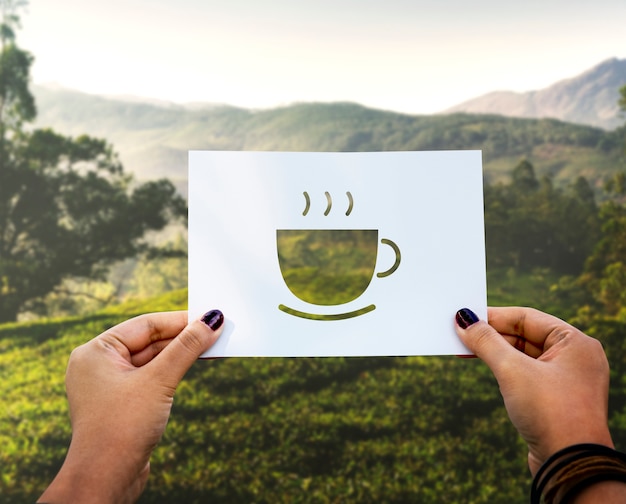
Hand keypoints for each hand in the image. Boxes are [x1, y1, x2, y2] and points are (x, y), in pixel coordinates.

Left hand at [38, 309, 223, 503]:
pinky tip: (194, 366)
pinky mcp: (123, 403)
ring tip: (213, 345)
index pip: (145, 324)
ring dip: (181, 354)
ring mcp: (110, 385)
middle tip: (217, 330)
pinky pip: (152, 377)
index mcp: (96, 352)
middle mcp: (99, 365)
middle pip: (150, 340)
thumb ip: (186, 348)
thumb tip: (212, 320)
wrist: (105, 481)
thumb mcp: (159, 380)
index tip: (210, 316)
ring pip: (153, 359)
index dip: (180, 320)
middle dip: (183, 337)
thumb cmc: (122, 428)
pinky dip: (173, 371)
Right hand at [454, 306, 612, 474]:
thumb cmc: (550, 412)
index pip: (526, 317)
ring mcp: (567, 379)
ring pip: (523, 356)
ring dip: (494, 353)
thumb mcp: (512, 370)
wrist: (571, 466)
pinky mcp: (556, 399)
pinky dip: (504, 370)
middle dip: (491, 336)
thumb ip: (486, 342)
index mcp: (575, 342)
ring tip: (464, 351)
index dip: (493, 316)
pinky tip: (485, 368)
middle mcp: (575, 358)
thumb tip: (463, 320)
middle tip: (459, 335)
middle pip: (524, 335)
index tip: (464, 317)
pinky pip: (526, 374)